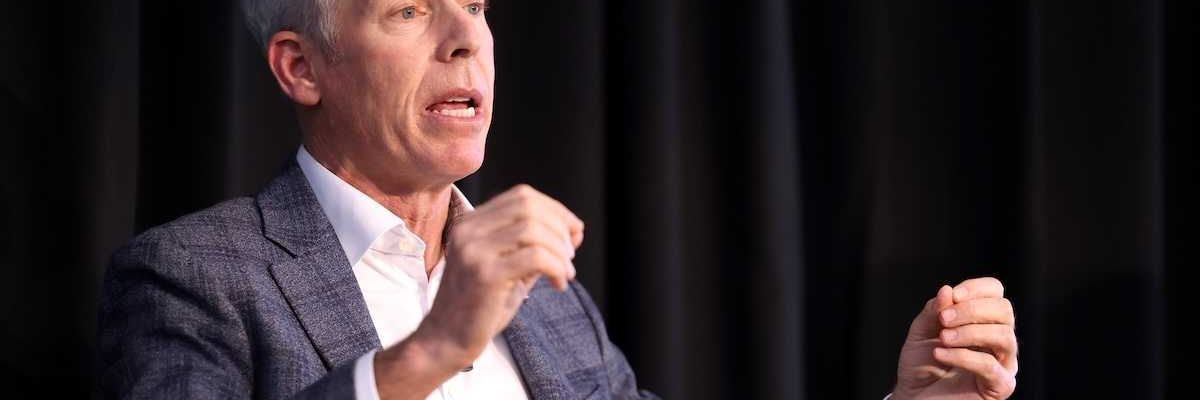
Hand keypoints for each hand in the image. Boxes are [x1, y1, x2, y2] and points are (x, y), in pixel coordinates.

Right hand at [416, 184, 583, 366]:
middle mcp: (468, 230)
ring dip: (560, 250)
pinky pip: (535, 257)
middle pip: (528, 206)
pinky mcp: (485, 274)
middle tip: (571, 254)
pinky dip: (556, 267)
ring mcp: (474, 251)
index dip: (555, 210)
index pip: (521, 196)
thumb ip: (531, 246)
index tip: (572, 233)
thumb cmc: (479, 307)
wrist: (446, 340)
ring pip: (533, 229)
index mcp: (470, 223)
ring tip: (566, 272)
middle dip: (560, 226)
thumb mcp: (507, 267)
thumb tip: (572, 230)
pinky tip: (558, 284)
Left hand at [892, 277, 1017, 399]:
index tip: (953, 295)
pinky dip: (963, 356)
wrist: (915, 397)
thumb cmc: (921, 365)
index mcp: (982, 320)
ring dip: (970, 332)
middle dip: (972, 310)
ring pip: (1004, 335)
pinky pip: (990, 365)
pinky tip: (941, 354)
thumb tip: (947, 290)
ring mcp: (1003, 362)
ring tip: (943, 338)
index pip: (995, 292)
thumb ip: (934, 311)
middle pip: (1004, 310)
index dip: (977, 288)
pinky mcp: (1000, 386)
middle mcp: (998, 339)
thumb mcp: (921, 332)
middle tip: (943, 320)